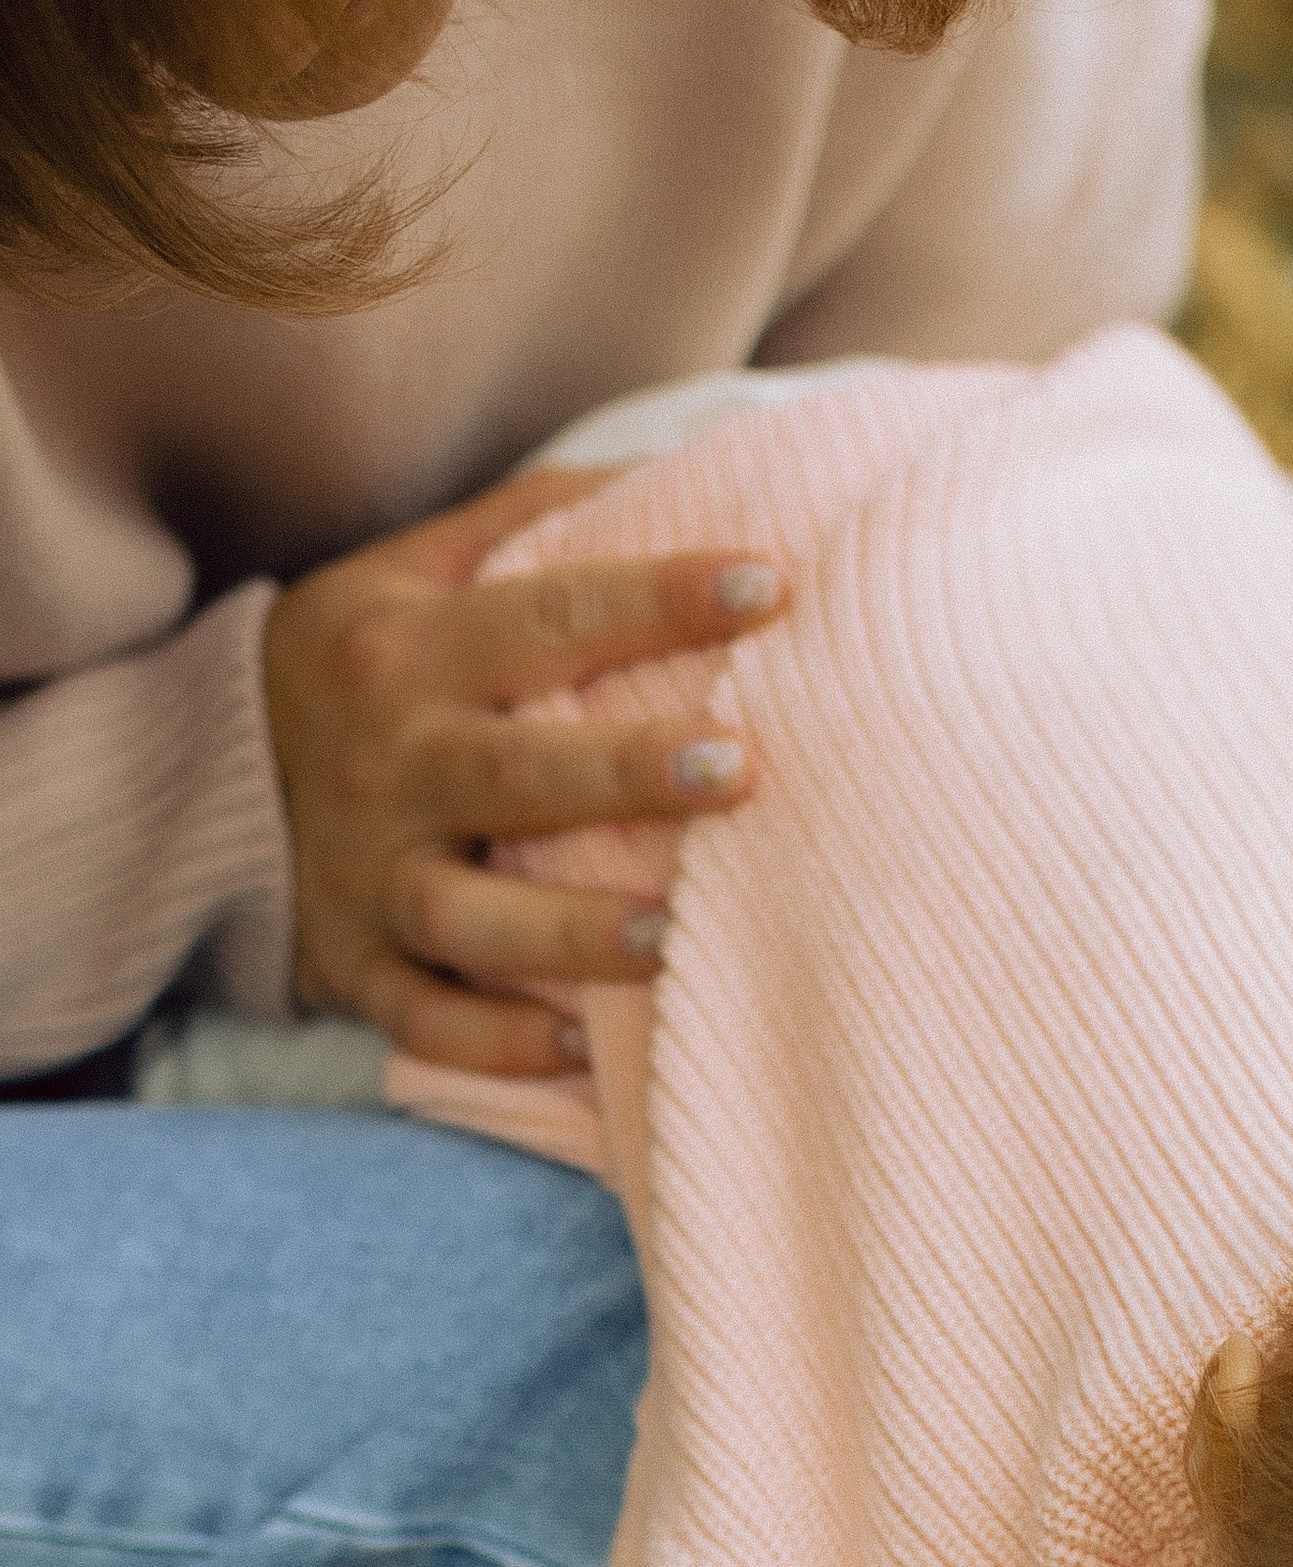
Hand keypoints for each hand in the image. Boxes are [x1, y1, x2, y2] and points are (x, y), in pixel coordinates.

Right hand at [263, 467, 789, 1074]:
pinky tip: (579, 1053)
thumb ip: (536, 523)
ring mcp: (367, 874)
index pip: (552, 613)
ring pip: (471, 917)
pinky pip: (423, 1020)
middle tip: (741, 768)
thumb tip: (683, 470)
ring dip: (571, 934)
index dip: (661, 596)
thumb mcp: (417, 569)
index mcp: (411, 648)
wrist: (204, 775)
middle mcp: (388, 761)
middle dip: (629, 772)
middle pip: (517, 771)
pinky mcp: (352, 966)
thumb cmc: (365, 665)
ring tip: (672, 937)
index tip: (772, 583)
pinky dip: (493, 1044)